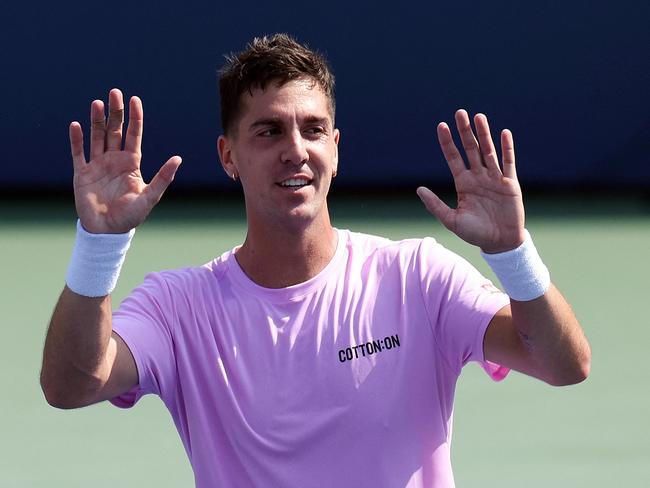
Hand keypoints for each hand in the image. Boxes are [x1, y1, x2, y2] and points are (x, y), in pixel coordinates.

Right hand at [69, 88, 181, 233]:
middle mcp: (114, 160)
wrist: (108, 231)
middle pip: (115, 130)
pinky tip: (76, 124)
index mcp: (131, 163)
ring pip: (97, 136)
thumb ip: (163, 177)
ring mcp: (97, 165)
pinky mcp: (82, 173)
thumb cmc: (131, 216)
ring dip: (96, 120)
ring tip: (97, 103)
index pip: (134, 134)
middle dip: (115, 112)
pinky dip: (77, 139)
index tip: (135, 99)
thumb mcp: (150, 195)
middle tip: (114, 92)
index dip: (134, 117)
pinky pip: (78, 153)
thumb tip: (178, 158)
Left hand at [417, 109, 524, 253]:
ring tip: (478, 117)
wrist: (499, 243)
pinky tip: (503, 132)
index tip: (441, 126)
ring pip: (488, 151)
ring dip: (484, 134)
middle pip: (470, 149)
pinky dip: (507, 148)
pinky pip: (508, 162)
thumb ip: (435, 205)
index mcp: (463, 184)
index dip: (447, 143)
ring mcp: (494, 179)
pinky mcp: (510, 183)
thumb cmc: (475, 233)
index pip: (453, 158)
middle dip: (465, 131)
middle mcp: (478, 177)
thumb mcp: (451, 220)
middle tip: (459, 113)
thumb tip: (419, 189)